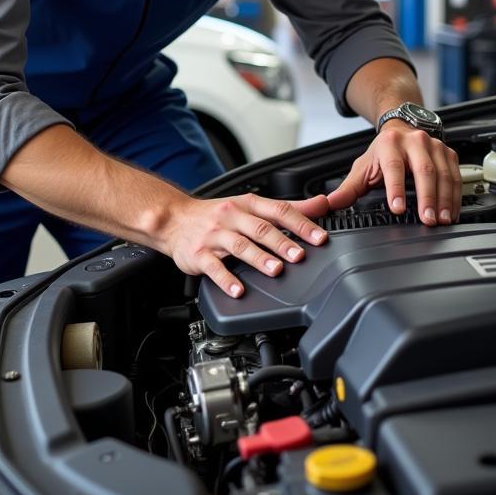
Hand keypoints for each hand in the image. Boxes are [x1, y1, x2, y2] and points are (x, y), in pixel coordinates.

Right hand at [161, 193, 329, 296]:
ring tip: (276, 271)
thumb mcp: (250, 205)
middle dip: (282, 242)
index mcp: (247, 205)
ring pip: (239, 245)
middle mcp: (232, 217)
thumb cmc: (217, 214)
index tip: (319, 237)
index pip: (278, 210)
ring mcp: (214, 236)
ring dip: (259, 258)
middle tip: (300, 255)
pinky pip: (213, 267)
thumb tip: (320, 204)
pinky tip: (238, 290)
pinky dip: (226, 279)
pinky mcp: (198, 254)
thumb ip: (286, 207)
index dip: (301, 223)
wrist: (174, 219)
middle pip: (260, 228)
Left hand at [327, 123, 460, 225]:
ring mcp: (434, 146)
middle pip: (424, 171)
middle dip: (427, 198)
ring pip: (444, 174)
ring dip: (445, 200)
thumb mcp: (364, 166)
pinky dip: (455, 197)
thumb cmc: (383, 151)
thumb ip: (349, 187)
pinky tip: (452, 212)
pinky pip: (456, 176)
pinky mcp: (449, 153)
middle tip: (427, 220)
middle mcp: (415, 141)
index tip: (398, 208)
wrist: (402, 127)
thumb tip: (331, 203)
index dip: (395, 188)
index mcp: (390, 143)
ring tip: (442, 220)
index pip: (393, 167)